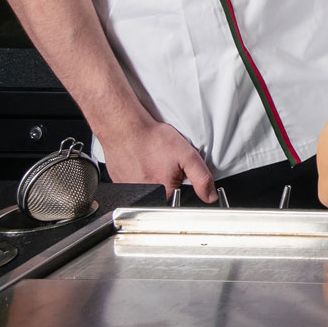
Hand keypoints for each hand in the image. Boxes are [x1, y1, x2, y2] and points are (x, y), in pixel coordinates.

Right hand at [98, 115, 215, 201]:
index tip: (175, 170)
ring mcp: (128, 189)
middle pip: (163, 193)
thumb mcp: (187, 157)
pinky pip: (132, 182)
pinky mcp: (117, 182)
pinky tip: (140, 160)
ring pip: (147, 188)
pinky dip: (137, 172)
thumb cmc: (152, 139)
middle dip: (167, 179)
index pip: (179, 199)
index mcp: (163, 193)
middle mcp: (143, 196)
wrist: (125, 128)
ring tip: (151, 161)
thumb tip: (210, 197)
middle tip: (163, 162)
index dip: (181, 183)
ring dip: (151, 176)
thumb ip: (201, 179)